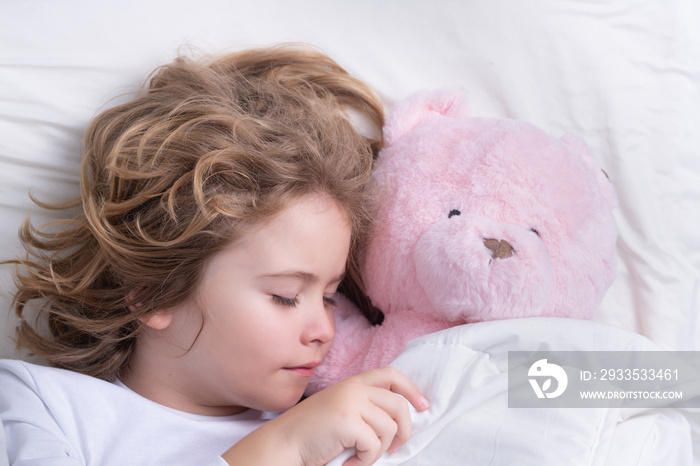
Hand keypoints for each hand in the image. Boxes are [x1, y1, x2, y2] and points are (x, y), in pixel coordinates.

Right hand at [287, 367, 429, 464]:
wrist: (283, 443)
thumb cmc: (312, 433)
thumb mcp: (340, 408)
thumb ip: (363, 406)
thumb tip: (399, 420)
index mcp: (353, 383)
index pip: (391, 375)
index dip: (411, 389)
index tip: (423, 405)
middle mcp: (353, 388)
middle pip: (398, 405)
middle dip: (404, 430)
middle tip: (394, 448)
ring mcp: (350, 403)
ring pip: (389, 428)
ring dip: (378, 451)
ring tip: (360, 458)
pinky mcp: (347, 421)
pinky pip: (374, 446)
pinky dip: (365, 461)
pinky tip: (349, 464)